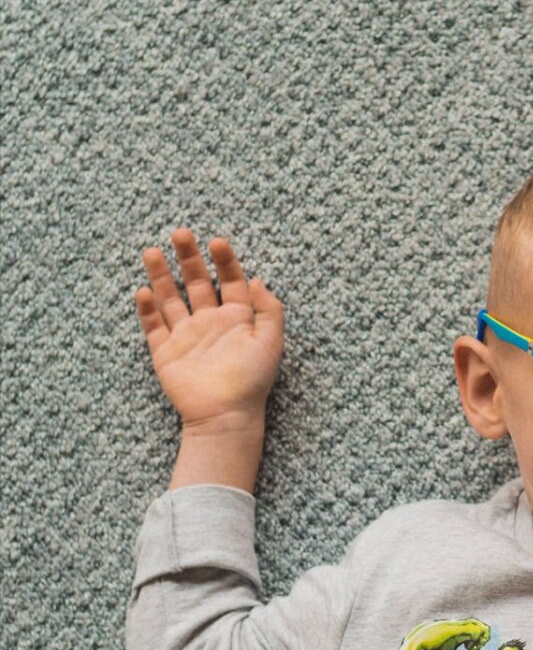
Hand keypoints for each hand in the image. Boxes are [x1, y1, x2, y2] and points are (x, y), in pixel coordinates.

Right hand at [135, 229, 283, 428]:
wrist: (225, 416)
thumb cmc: (252, 381)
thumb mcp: (271, 342)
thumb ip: (269, 309)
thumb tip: (257, 279)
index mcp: (237, 318)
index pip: (230, 280)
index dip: (225, 260)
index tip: (217, 241)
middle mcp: (209, 322)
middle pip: (197, 282)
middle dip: (189, 257)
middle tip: (181, 233)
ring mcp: (186, 336)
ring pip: (171, 299)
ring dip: (162, 275)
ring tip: (151, 251)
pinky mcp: (166, 352)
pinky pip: (154, 326)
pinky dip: (147, 309)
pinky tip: (144, 291)